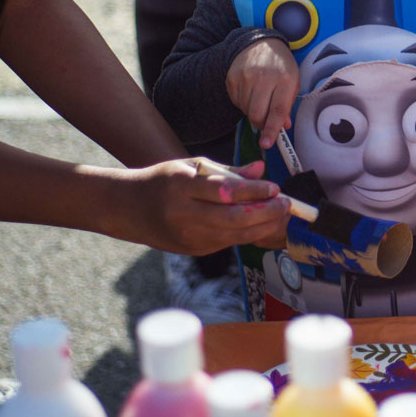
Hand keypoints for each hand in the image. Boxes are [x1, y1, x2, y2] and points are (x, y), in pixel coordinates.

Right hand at [122, 157, 289, 252]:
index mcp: (180, 186)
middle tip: (286, 204)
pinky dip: (249, 234)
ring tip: (281, 215)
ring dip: (263, 226)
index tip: (274, 187)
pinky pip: (228, 241)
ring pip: (233, 235)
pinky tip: (264, 224)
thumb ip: (228, 171)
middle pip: (232, 218)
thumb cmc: (164, 181)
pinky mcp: (194, 250)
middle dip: (265, 213)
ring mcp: (187, 236)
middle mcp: (183, 214)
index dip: (253, 191)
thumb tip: (260, 169)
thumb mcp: (192, 166)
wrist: (129, 209)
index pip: (223, 191)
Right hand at [227, 37, 297, 148]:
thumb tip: (283, 127)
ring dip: (252, 111)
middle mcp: (264, 78)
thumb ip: (288, 105)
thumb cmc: (281, 66)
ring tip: (260, 98)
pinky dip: (243, 103)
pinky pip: (236, 102)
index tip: (267, 144)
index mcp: (285, 80)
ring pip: (246, 110)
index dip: (272, 130)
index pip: (278, 111)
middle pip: (257, 114)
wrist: (259, 43)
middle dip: (260, 124)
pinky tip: (250, 91)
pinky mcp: (232, 78)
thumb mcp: (292, 82)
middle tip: (265, 121)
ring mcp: (246, 77)